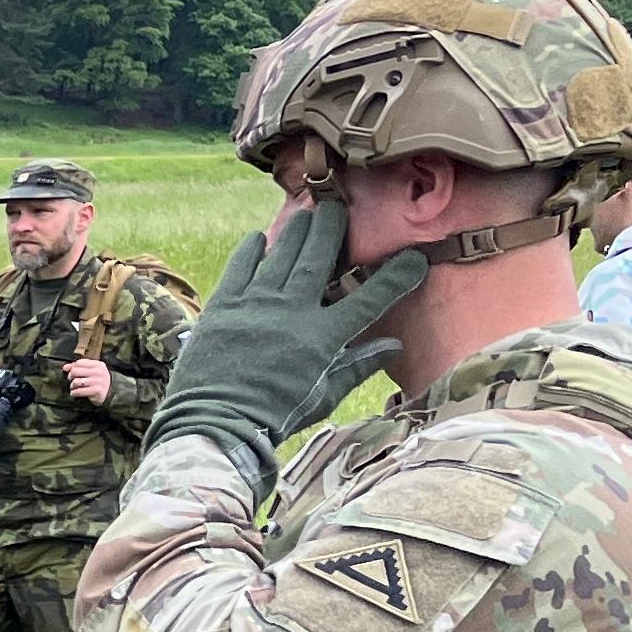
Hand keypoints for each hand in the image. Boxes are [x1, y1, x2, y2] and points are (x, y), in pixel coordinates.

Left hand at [62, 357, 113, 404]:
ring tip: (75, 387)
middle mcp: (98, 372)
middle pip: (75, 371)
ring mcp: (97, 381)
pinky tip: (75, 393)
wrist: (111, 393)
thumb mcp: (93, 371)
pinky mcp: (96, 391)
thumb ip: (80, 367)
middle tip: (72, 380)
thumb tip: (65, 367)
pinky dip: (74, 393)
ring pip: (76, 382)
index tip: (70, 372)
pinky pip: (79, 391)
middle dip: (70, 377)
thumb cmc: (99, 380)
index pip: (79, 362)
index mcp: (98, 365)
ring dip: (72, 386)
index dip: (72, 367)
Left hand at [150, 201, 424, 477]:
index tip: (416, 257)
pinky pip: (239, 269)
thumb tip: (394, 345)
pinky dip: (250, 251)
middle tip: (339, 207)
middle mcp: (292, 312)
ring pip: (281, 256)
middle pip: (317, 259)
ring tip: (307, 212)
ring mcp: (255, 306)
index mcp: (322, 338)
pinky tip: (258, 237)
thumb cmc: (275, 415)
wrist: (215, 424)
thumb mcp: (323, 397)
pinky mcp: (223, 307)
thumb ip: (357, 366)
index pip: (370, 299)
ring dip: (296, 232)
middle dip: (332, 229)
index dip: (396, 276)